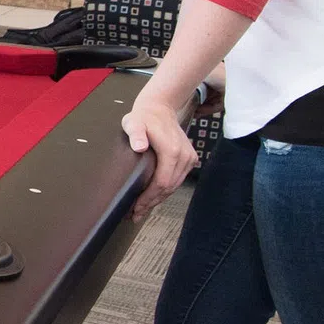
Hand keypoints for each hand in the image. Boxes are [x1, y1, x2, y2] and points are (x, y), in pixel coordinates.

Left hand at [120, 87, 197, 215]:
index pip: (161, 183)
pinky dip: (165, 190)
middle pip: (168, 188)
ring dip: (158, 199)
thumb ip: (135, 134)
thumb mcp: (133, 122)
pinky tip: (154, 197)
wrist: (160, 108)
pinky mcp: (189, 159)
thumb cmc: (145, 117)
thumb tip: (139, 146)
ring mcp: (189, 158)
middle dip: (151, 203)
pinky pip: (177, 180)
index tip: (135, 207)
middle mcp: (184, 156)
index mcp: (172, 151)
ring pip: (174, 186)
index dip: (148, 198)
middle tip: (135, 215)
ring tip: (141, 210)